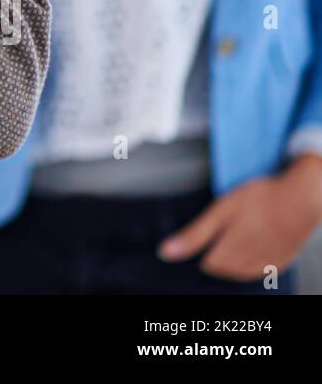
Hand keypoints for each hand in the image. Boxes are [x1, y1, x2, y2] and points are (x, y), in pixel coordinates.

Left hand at [158, 156, 321, 280]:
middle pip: (225, 269)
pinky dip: (254, 260)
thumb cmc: (261, 199)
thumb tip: (166, 252)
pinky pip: (263, 269)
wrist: (302, 197)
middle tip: (222, 230)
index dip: (204, 248)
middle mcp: (250, 263)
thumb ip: (194, 235)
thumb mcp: (220, 211)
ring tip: (237, 234)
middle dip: (218, 253)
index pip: (209, 264)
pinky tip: (255, 244)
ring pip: (243, 271)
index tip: (207, 233)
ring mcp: (269, 262)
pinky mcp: (283, 259)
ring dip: (235, 258)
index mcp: (231, 252)